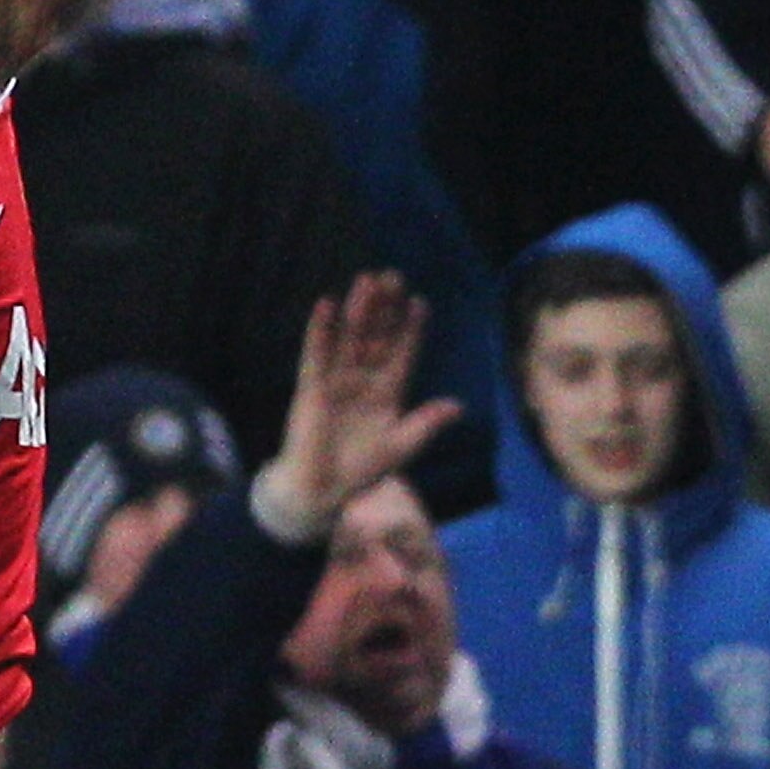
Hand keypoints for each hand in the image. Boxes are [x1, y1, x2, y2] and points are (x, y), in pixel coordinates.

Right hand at [254, 270, 460, 535]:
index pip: (402, 353)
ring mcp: (336, 380)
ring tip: (366, 280)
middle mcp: (363, 380)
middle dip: (384, 308)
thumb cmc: (361, 471)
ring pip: (350, 338)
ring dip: (358, 310)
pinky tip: (326, 304)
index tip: (420, 303)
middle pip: (376, 336)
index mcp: (388, 392)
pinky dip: (320, 330)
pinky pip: (316, 354)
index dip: (411, 329)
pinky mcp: (311, 387)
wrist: (320, 492)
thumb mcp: (401, 446)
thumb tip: (458, 406)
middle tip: (392, 276)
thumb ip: (426, 424)